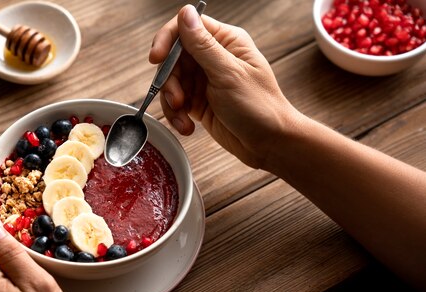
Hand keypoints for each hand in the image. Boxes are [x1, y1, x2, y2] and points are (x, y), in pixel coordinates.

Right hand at [150, 4, 302, 169]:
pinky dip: (176, 115)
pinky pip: (175, 102)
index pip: (187, 27)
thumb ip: (203, 45)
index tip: (156, 58)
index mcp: (226, 42)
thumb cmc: (260, 107)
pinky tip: (187, 126)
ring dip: (171, 101)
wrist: (269, 144)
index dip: (167, 40)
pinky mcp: (198, 102)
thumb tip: (185, 13)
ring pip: (171, 82)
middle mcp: (213, 58)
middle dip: (169, 80)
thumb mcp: (228, 74)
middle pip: (173, 57)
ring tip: (183, 117)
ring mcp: (204, 80)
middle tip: (177, 99)